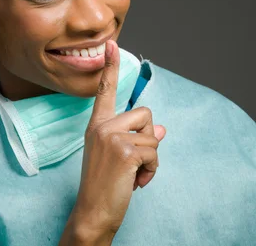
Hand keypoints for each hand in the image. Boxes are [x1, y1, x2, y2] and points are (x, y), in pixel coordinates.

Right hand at [60, 40, 165, 244]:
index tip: (111, 44)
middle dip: (148, 139)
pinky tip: (136, 182)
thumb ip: (136, 138)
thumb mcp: (119, 157)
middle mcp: (102, 127)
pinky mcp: (125, 150)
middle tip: (132, 162)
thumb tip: (162, 130)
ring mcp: (111, 137)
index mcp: (97, 126)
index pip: (105, 91)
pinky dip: (152, 172)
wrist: (93, 213)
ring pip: (153, 136)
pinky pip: (155, 153)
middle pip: (145, 114)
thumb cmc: (105, 186)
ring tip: (132, 174)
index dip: (110, 67)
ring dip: (150, 159)